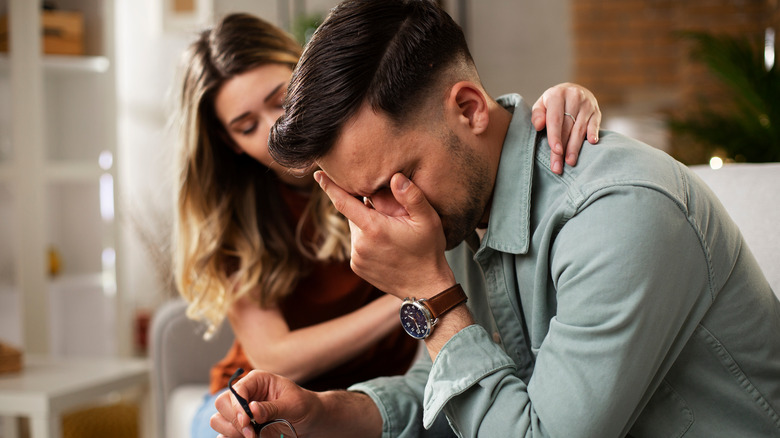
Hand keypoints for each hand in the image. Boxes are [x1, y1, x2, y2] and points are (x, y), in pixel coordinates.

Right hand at [211, 370, 318, 437]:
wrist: (310, 420)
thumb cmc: (304, 406)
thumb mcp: (293, 404)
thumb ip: (272, 407)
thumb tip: (252, 409)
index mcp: (256, 380)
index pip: (236, 390)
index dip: (237, 406)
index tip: (246, 422)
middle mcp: (245, 394)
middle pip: (222, 404)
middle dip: (234, 421)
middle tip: (251, 434)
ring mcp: (241, 411)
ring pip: (219, 419)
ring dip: (231, 431)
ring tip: (252, 437)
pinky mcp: (241, 427)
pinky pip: (224, 434)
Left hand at [315, 171, 455, 298]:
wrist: (426, 288)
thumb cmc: (428, 251)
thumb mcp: (428, 220)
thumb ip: (412, 196)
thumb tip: (396, 177)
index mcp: (373, 229)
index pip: (343, 202)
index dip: (330, 186)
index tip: (318, 174)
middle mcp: (359, 244)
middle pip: (353, 214)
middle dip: (366, 208)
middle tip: (390, 213)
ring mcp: (357, 258)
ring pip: (356, 229)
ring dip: (367, 224)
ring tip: (392, 232)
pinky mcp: (357, 267)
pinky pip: (358, 245)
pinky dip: (367, 239)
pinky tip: (387, 245)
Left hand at [531, 82, 601, 173]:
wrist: (573, 90)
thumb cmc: (553, 102)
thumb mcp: (542, 103)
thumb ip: (537, 114)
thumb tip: (538, 125)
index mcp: (557, 95)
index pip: (555, 119)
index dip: (555, 136)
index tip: (555, 151)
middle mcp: (574, 97)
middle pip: (568, 127)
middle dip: (563, 148)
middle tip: (558, 166)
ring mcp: (587, 104)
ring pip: (580, 129)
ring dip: (575, 147)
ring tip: (570, 162)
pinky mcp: (597, 111)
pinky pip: (595, 124)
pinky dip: (593, 133)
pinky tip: (592, 144)